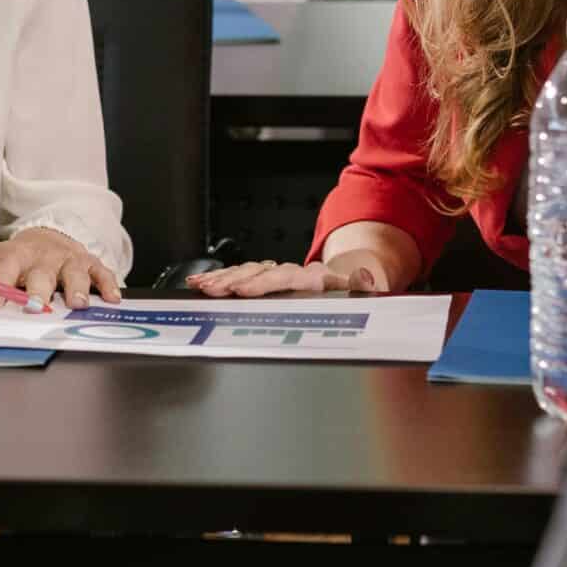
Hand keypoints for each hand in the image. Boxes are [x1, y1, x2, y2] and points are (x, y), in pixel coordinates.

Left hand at [0, 227, 122, 312]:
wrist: (51, 235)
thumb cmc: (21, 255)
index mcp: (16, 256)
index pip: (4, 271)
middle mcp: (44, 258)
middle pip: (41, 275)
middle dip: (38, 291)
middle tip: (34, 307)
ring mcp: (69, 260)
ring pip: (74, 273)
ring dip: (76, 288)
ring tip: (77, 304)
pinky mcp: (90, 263)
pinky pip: (102, 273)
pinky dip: (108, 284)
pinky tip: (112, 298)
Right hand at [185, 248, 395, 297]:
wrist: (347, 280)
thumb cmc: (350, 294)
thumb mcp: (365, 292)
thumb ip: (364, 287)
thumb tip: (366, 276)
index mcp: (312, 280)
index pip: (284, 279)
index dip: (263, 284)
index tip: (244, 291)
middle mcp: (291, 274)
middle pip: (258, 275)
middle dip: (232, 281)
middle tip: (211, 289)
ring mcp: (276, 275)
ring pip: (245, 273)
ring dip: (221, 278)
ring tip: (200, 284)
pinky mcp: (265, 279)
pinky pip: (240, 276)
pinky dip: (219, 278)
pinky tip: (200, 282)